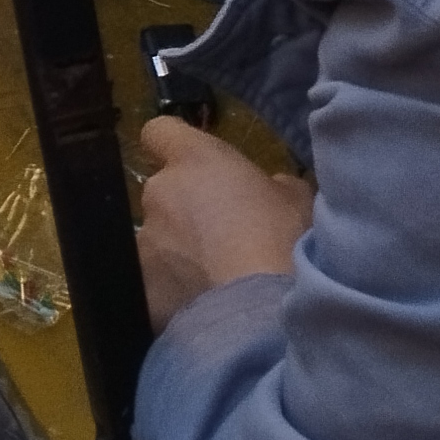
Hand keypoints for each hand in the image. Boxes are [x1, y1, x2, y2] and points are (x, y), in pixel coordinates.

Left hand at [137, 116, 313, 331]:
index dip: (173, 145)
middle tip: (220, 234)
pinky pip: (155, 282)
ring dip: (177, 251)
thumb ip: (273, 184)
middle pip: (162, 191)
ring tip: (213, 276)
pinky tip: (202, 305)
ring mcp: (146, 240)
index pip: (159, 132)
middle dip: (184, 208)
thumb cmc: (283, 238)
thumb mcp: (296, 198)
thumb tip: (271, 188)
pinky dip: (173, 290)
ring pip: (157, 238)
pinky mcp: (143, 286)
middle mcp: (160, 192)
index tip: (194, 164)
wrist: (262, 308)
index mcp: (194, 159)